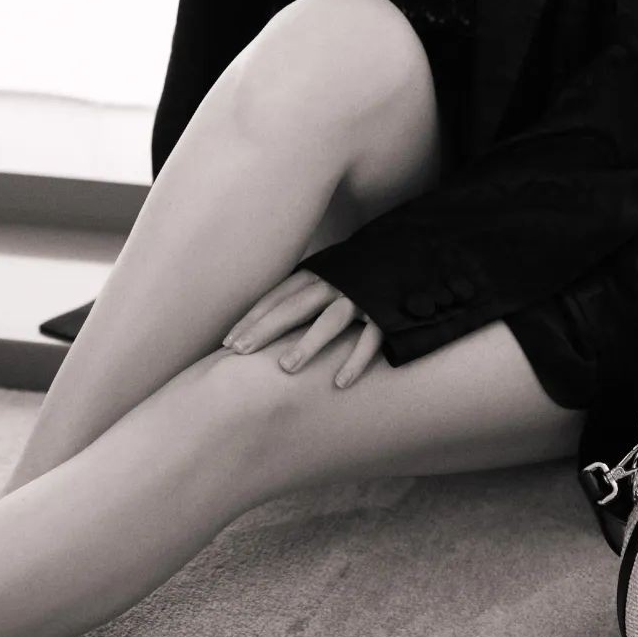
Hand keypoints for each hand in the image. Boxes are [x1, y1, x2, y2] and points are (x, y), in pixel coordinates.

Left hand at [222, 269, 381, 387]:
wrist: (409, 253)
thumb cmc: (359, 273)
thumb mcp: (330, 273)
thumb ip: (303, 292)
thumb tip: (264, 319)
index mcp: (318, 274)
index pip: (278, 296)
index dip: (253, 318)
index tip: (228, 342)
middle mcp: (335, 284)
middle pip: (295, 306)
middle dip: (266, 328)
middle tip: (238, 351)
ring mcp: (360, 298)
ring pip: (331, 320)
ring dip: (308, 343)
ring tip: (285, 368)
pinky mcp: (386, 313)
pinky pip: (371, 339)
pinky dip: (356, 360)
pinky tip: (340, 383)